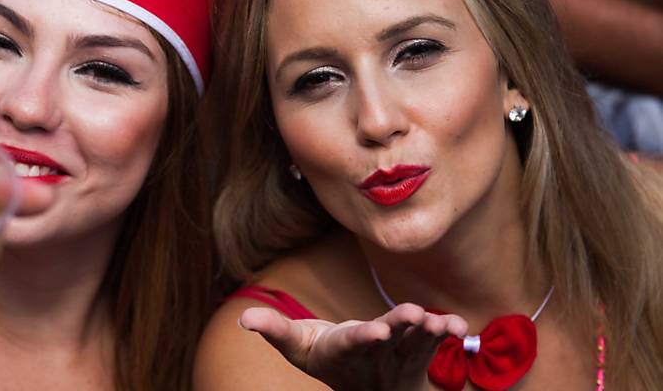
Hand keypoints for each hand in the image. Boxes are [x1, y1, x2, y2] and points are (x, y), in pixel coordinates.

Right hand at [240, 303, 467, 390]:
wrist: (362, 387)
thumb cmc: (324, 356)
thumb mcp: (296, 346)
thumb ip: (274, 330)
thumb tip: (243, 318)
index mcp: (343, 351)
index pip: (354, 343)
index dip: (365, 337)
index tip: (377, 330)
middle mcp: (373, 357)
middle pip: (390, 343)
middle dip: (402, 328)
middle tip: (415, 315)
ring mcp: (398, 358)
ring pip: (415, 344)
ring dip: (428, 332)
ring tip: (438, 319)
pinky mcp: (417, 355)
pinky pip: (434, 346)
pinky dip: (445, 335)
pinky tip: (457, 326)